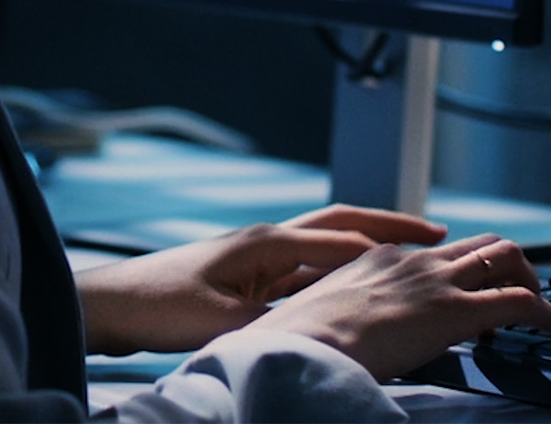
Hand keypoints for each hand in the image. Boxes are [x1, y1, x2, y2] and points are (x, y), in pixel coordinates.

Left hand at [77, 205, 448, 354]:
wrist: (115, 305)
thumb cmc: (161, 306)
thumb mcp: (226, 321)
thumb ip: (278, 321)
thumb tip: (325, 326)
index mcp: (265, 243)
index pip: (340, 238)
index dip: (388, 245)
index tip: (434, 249)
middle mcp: (265, 240)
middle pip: (338, 225)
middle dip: (386, 227)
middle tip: (434, 233)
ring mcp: (256, 256)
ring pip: (324, 244)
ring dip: (365, 245)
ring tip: (409, 253)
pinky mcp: (247, 276)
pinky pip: (306, 267)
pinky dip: (338, 269)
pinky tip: (357, 283)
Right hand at [252, 232, 550, 380]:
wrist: (307, 341)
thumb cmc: (307, 334)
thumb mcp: (328, 309)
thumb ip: (353, 308)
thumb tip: (353, 328)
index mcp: (381, 257)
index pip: (437, 250)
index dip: (462, 268)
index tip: (468, 288)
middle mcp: (415, 260)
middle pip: (480, 242)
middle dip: (509, 263)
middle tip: (519, 289)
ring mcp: (437, 282)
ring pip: (505, 257)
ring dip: (530, 279)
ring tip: (539, 306)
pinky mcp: (457, 312)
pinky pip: (517, 302)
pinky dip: (543, 312)